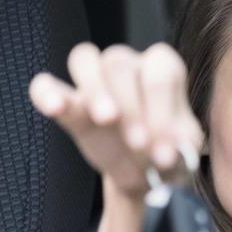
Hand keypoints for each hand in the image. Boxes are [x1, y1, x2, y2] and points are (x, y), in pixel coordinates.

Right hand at [28, 42, 203, 199]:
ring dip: (94, 89)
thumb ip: (180, 148)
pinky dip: (46, 93)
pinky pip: (46, 85)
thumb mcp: (185, 152)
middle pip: (120, 65)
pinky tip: (56, 108)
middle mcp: (129, 65)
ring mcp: (94, 79)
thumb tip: (173, 151)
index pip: (160, 74)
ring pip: (84, 60)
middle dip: (131, 106)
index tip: (165, 149)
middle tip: (139, 143)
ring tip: (105, 120)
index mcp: (164, 69)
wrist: (145, 171)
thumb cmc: (168, 153)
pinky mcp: (68, 101)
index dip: (162, 109)